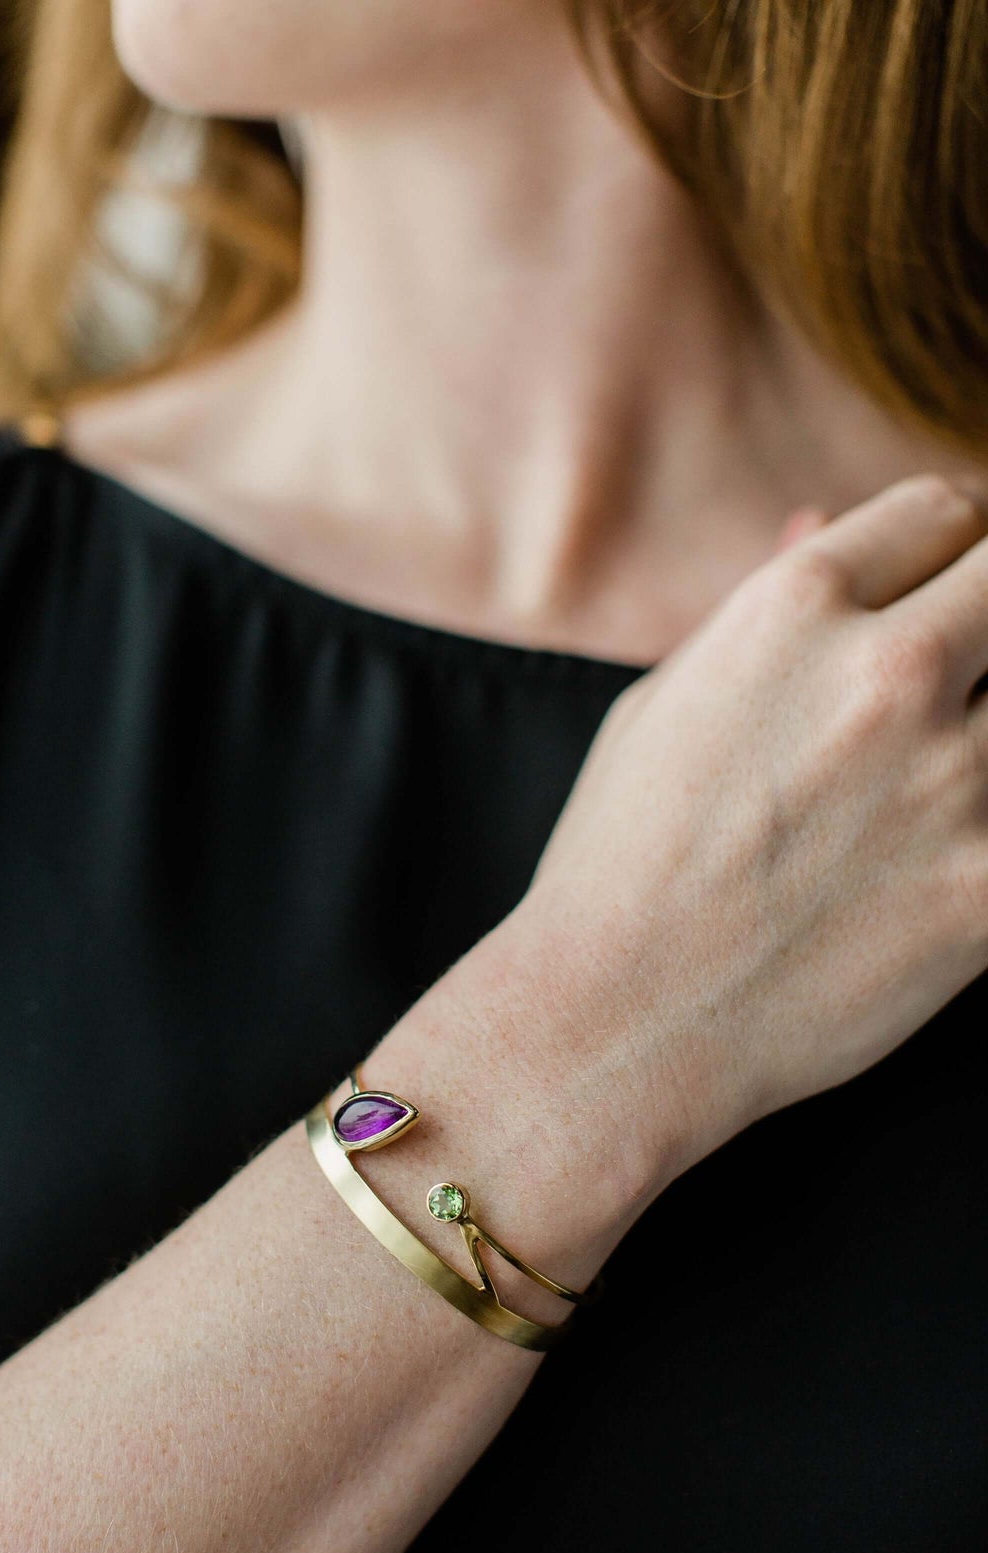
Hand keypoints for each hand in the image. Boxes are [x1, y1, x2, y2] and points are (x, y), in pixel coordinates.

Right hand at [509, 473, 987, 1186]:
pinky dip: (985, 831)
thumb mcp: (660, 706)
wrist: (618, 1023)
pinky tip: (942, 854)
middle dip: (985, 615)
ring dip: (985, 729)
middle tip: (954, 678)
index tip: (939, 596)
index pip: (943, 512)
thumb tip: (820, 522)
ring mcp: (954, 783)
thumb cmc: (618, 864)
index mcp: (792, 608)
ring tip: (935, 773)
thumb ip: (756, 611)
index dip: (945, 552)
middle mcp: (887, 674)